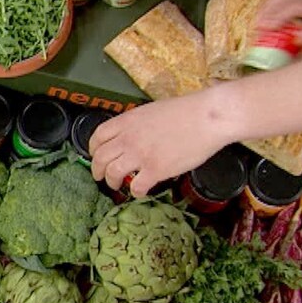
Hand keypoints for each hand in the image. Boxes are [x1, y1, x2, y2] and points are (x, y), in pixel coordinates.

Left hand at [90, 92, 233, 196]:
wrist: (207, 118)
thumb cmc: (186, 111)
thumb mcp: (152, 110)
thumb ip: (137, 123)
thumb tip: (132, 134)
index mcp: (128, 121)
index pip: (98, 136)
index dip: (93, 148)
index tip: (95, 155)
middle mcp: (129, 138)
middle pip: (100, 157)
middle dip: (97, 170)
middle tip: (100, 177)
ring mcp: (140, 154)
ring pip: (113, 173)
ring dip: (112, 182)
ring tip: (117, 185)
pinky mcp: (156, 169)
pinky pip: (136, 186)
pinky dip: (135, 191)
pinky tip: (140, 191)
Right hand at [257, 0, 301, 50]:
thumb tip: (297, 37)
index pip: (295, 4)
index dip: (276, 15)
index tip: (263, 29)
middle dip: (267, 11)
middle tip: (256, 29)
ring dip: (270, 10)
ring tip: (260, 26)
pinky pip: (291, 4)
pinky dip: (277, 11)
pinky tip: (272, 24)